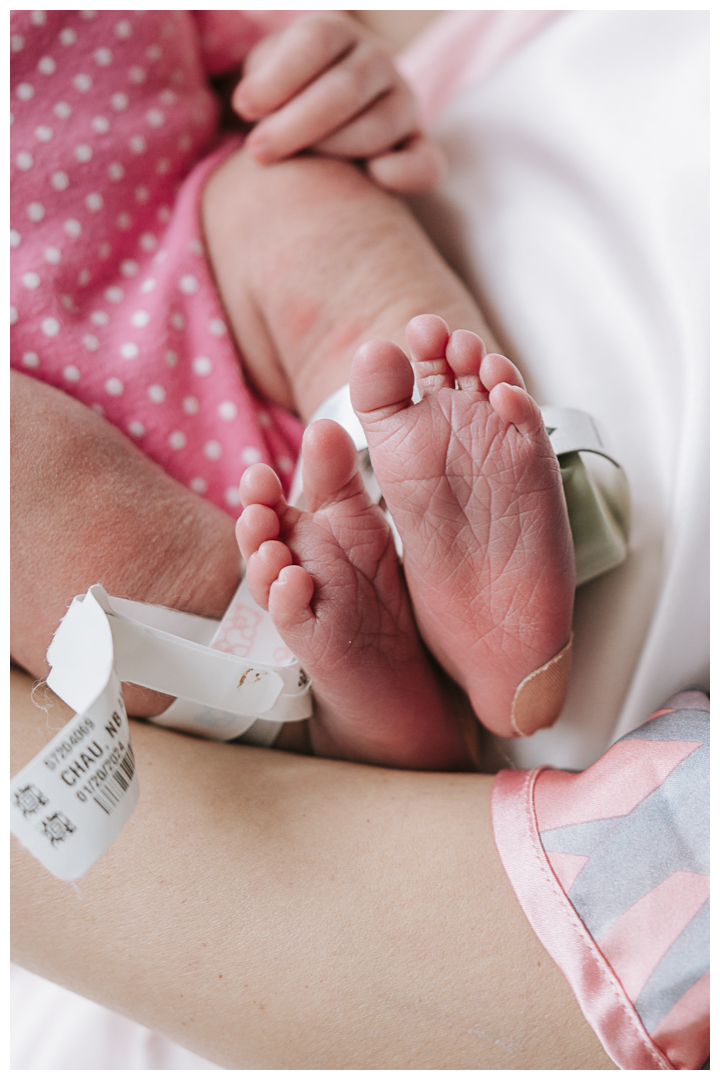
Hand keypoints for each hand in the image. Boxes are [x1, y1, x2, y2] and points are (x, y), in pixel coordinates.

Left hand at [231, 12, 443, 193]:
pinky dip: (403, 173)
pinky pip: (425, 163)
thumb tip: (252, 105)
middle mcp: (377, 60)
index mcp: (336, 33)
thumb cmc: (282, 100)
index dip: (278, 77)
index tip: (243, 108)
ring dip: (334, 150)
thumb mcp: (266, 76)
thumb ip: (262, 82)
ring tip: (300, 166)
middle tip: (258, 152)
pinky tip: (373, 176)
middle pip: (344, 88)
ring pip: (378, 127)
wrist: (317, 130)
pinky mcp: (417, 147)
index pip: (315, 42)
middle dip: (296, 124)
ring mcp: (403, 103)